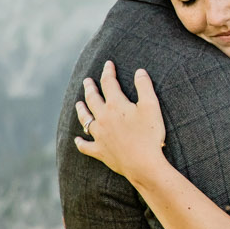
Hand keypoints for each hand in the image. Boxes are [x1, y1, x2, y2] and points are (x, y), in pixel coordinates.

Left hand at [74, 61, 168, 182]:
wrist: (143, 163)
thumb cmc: (150, 134)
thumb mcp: (152, 107)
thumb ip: (145, 87)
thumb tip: (139, 71)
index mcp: (116, 105)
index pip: (109, 83)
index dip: (108, 72)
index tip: (108, 64)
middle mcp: (103, 118)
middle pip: (92, 99)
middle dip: (90, 88)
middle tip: (87, 81)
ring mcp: (99, 135)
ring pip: (85, 120)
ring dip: (81, 110)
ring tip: (78, 103)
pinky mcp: (99, 151)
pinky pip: (85, 145)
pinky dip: (80, 142)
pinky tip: (77, 139)